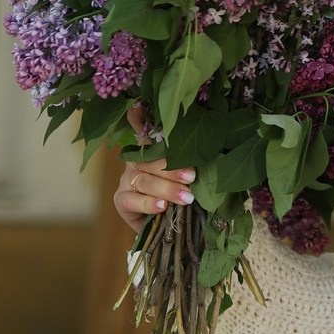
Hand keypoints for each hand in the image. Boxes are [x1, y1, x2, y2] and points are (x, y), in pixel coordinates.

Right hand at [113, 104, 196, 232]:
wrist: (170, 226)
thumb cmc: (183, 195)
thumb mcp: (191, 178)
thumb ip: (193, 162)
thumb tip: (212, 150)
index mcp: (153, 150)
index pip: (145, 130)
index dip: (140, 119)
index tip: (139, 106)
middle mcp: (137, 161)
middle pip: (149, 159)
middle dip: (172, 167)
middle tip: (192, 177)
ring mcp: (126, 180)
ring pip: (144, 180)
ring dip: (167, 188)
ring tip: (187, 197)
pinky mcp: (121, 199)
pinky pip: (132, 199)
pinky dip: (148, 203)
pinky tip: (162, 206)